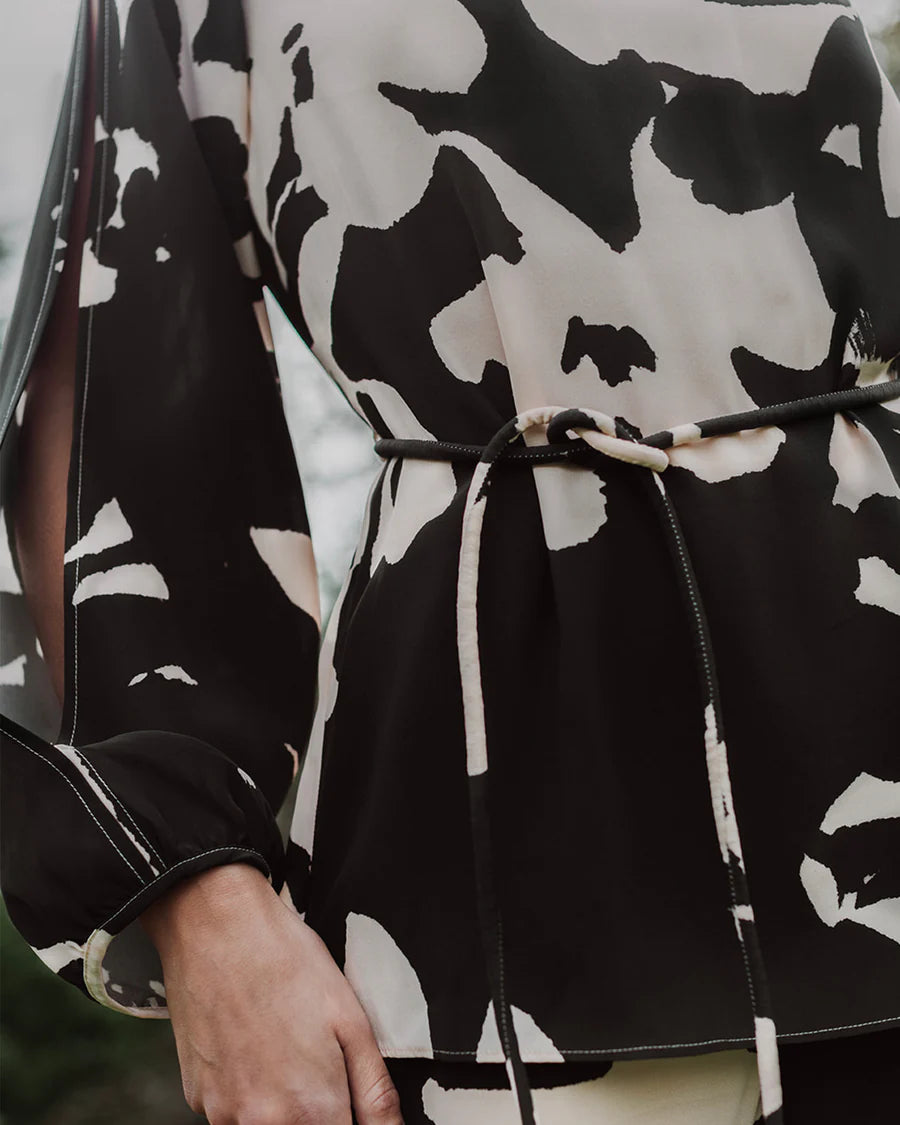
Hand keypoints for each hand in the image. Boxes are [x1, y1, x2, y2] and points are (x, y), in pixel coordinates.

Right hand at [139, 863, 402, 1124]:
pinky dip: (249, 1094)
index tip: (348, 1099)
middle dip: (318, 1113)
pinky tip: (255, 1047)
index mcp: (311, 1109)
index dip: (350, 1119)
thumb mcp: (351, 1020)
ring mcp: (223, 1115)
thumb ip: (375, 1093)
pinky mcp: (197, 1098)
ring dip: (282, 1108)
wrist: (216, 928)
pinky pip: (233, 1114)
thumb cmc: (288, 963)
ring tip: (286, 1049)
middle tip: (317, 1063)